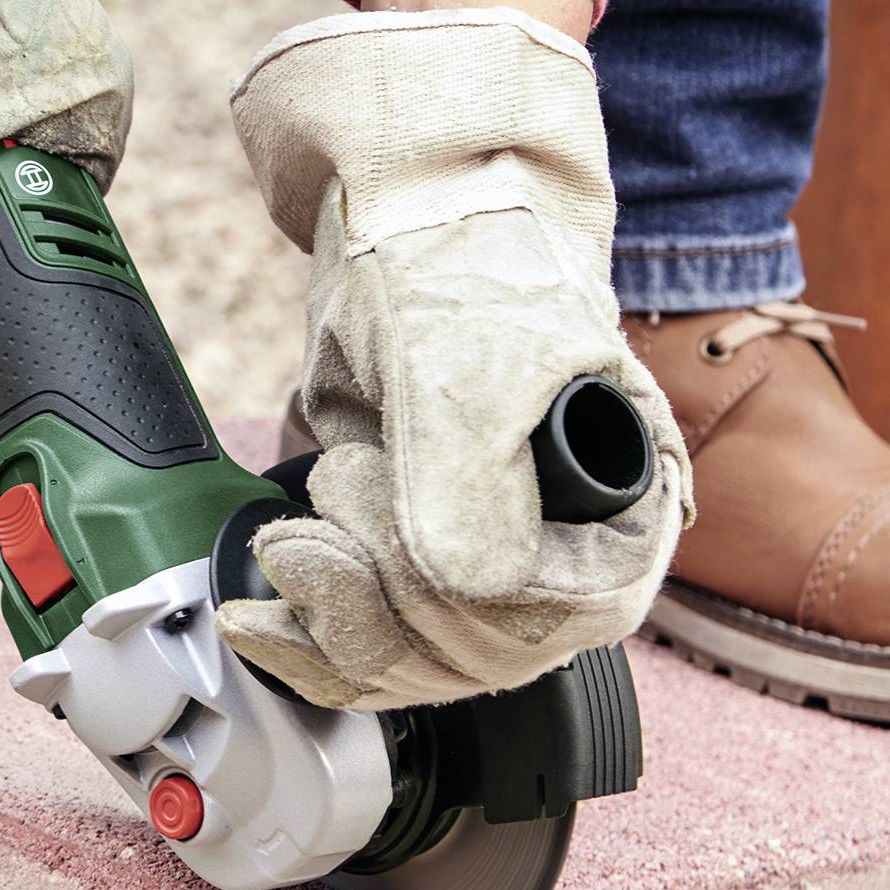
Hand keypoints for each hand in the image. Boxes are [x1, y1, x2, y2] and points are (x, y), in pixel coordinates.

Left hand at [213, 9, 691, 710]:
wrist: (409, 220)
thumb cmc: (462, 268)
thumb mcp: (469, 365)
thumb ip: (472, 482)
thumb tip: (463, 591)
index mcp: (626, 508)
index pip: (559, 614)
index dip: (459, 589)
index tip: (385, 503)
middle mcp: (568, 556)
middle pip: (479, 655)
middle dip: (382, 593)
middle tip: (336, 486)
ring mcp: (490, 573)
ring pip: (417, 669)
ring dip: (337, 618)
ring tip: (299, 531)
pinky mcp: (413, 574)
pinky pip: (367, 660)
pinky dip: (306, 646)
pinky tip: (262, 618)